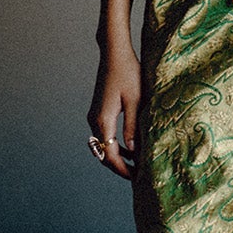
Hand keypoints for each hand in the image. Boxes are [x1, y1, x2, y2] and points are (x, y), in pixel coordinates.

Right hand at [88, 43, 140, 178]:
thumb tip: (134, 151)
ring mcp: (94, 116)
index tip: (137, 178)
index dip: (123, 169)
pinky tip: (130, 149)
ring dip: (117, 158)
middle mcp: (94, 121)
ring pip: (103, 145)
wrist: (114, 54)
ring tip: (136, 166)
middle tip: (138, 176)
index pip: (110, 155)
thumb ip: (133, 127)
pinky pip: (104, 136)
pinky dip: (115, 146)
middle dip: (120, 167)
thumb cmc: (128, 73)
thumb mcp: (136, 101)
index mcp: (103, 120)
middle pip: (104, 153)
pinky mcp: (98, 112)